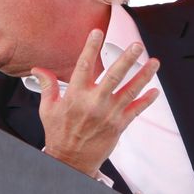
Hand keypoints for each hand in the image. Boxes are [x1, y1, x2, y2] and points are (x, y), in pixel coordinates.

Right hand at [33, 29, 159, 176]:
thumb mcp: (48, 109)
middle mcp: (95, 102)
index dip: (91, 47)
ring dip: (144, 75)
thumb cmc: (59, 134)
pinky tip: (155, 91)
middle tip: (137, 46)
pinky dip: (147, 100)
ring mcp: (109, 114)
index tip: (98, 32)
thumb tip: (38, 70)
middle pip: (114, 75)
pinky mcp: (119, 125)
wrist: (71, 160)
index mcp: (76, 95)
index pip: (84, 65)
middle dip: (127, 58)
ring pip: (130, 90)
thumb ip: (47, 86)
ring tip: (154, 62)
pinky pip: (136, 110)